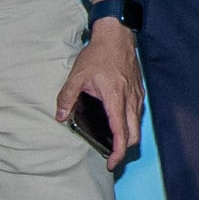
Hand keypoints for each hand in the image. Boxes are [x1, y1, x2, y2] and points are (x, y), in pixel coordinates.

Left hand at [56, 15, 142, 164]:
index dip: (118, 153)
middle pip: (134, 135)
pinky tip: (118, 122)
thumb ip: (68, 97)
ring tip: (113, 142)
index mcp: (116, 99)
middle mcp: (130, 100)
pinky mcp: (138, 90)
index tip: (111, 164)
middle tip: (110, 156)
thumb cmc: (99, 54)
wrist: (117, 35)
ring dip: (128, 137)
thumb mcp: (77, 75)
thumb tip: (60, 116)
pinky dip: (130, 124)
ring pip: (137, 125)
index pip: (121, 134)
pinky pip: (137, 114)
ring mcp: (137, 95)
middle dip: (124, 149)